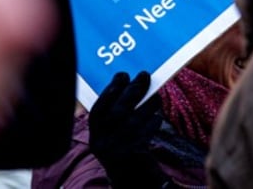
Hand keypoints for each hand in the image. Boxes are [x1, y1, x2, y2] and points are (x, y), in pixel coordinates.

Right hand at [89, 71, 165, 187]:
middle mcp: (101, 144)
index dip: (109, 91)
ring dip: (147, 105)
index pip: (98, 110)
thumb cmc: (125, 147)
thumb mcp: (115, 134)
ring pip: (133, 123)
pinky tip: (157, 117)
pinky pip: (144, 135)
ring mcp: (116, 152)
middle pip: (116, 114)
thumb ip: (118, 113)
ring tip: (156, 96)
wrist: (131, 178)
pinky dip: (152, 123)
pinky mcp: (133, 157)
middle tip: (144, 76)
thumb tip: (133, 83)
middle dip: (132, 91)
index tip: (122, 75)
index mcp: (95, 135)